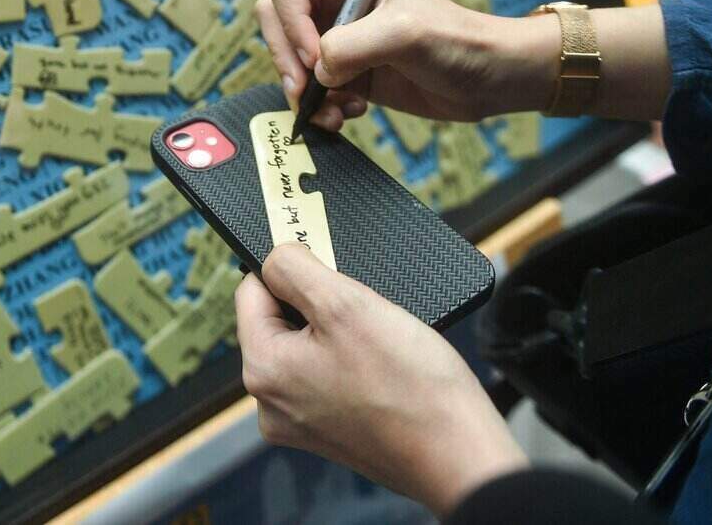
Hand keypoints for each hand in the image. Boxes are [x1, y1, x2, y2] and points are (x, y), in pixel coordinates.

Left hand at [236, 244, 526, 515]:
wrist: (459, 454)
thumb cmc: (411, 387)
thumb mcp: (347, 304)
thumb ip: (296, 270)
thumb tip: (272, 256)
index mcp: (263, 370)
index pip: (252, 291)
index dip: (290, 271)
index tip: (325, 268)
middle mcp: (271, 403)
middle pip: (279, 320)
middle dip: (317, 304)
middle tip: (361, 309)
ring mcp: (300, 422)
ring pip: (306, 347)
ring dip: (337, 331)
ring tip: (377, 341)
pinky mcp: (329, 431)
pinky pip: (326, 376)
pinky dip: (350, 361)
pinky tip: (381, 366)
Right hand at [257, 0, 559, 129]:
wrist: (490, 78)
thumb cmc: (458, 41)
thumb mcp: (404, 34)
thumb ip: (351, 46)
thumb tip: (317, 72)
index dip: (291, 23)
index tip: (318, 57)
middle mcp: (338, 2)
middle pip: (276, 21)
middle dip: (286, 60)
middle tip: (306, 89)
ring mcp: (340, 39)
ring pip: (289, 60)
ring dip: (303, 91)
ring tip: (334, 111)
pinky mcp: (347, 72)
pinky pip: (310, 89)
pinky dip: (319, 106)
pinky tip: (348, 114)